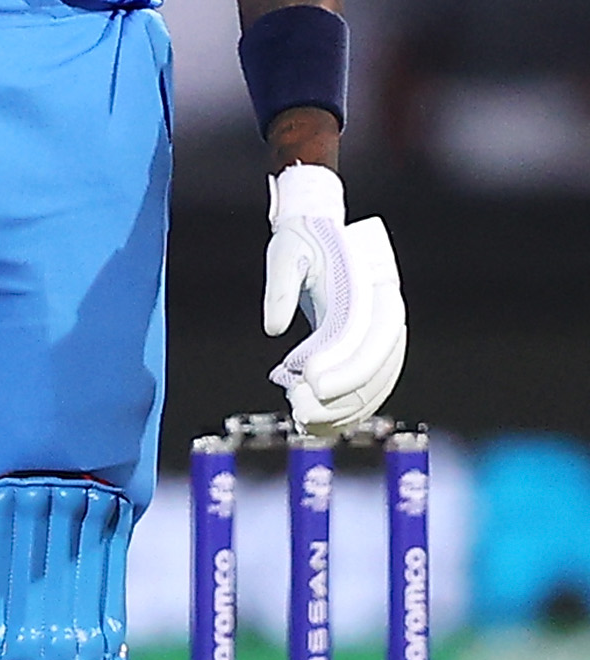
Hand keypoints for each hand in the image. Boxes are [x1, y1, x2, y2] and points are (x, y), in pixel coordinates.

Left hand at [263, 162, 405, 430]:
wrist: (317, 232)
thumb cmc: (301, 241)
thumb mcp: (285, 251)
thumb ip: (280, 286)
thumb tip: (274, 326)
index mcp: (372, 286)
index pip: (367, 335)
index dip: (343, 363)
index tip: (307, 381)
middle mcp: (386, 313)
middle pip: (376, 366)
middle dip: (341, 395)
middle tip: (299, 410)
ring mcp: (383, 333)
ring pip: (377, 384)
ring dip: (345, 409)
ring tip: (305, 423)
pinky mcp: (370, 348)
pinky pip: (370, 388)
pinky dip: (348, 411)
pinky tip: (319, 427)